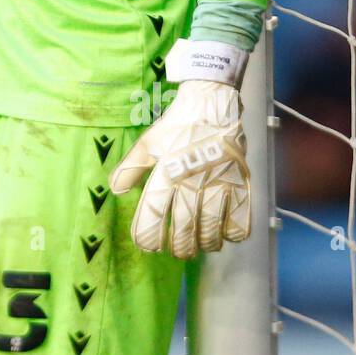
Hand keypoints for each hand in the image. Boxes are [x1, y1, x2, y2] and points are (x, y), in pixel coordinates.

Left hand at [109, 79, 250, 259]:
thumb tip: (115, 190)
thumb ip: (130, 167)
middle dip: (179, 246)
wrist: (211, 102)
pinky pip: (240, 214)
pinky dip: (233, 231)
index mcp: (167, 170)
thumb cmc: (177, 125)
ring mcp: (219, 180)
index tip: (147, 246)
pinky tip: (226, 236)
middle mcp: (192, 178)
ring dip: (205, 242)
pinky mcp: (239, 179)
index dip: (149, 233)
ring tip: (199, 248)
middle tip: (176, 252)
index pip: (155, 210)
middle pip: (185, 224)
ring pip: (212, 224)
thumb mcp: (148, 143)